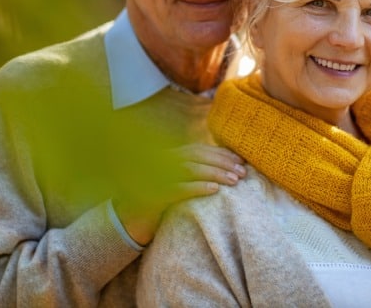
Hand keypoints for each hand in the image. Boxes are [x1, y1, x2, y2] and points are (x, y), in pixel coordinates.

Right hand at [115, 143, 245, 244]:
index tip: (241, 160)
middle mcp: (161, 162)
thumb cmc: (158, 202)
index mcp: (169, 157)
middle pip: (197, 157)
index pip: (199, 149)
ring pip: (190, 170)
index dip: (221, 153)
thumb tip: (226, 168)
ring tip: (234, 181)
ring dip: (215, 174)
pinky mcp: (153, 196)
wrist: (128, 221)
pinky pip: (178, 189)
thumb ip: (194, 172)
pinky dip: (198, 188)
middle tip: (243, 172)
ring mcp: (155, 177)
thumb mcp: (176, 183)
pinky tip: (214, 191)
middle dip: (222, 163)